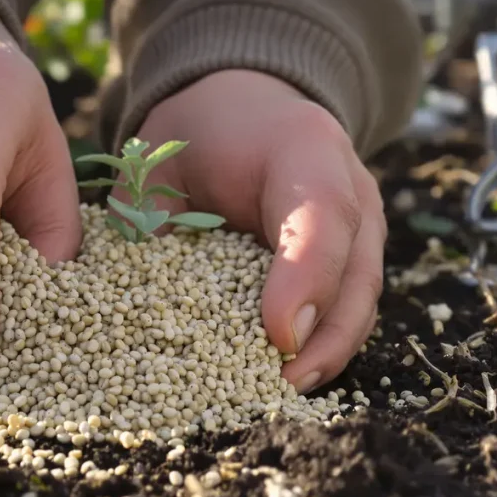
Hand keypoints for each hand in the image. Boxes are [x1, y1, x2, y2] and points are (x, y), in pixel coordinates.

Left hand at [122, 70, 384, 393]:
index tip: (278, 337)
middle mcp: (348, 183)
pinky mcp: (353, 250)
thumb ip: (150, 219)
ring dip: (331, 349)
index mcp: (302, 146)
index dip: (304, 280)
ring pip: (363, 293)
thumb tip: (132, 303)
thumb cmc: (195, 136)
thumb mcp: (160, 160)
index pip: (319, 216)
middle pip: (357, 269)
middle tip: (283, 383)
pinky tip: (289, 373)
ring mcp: (361, 219)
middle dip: (327, 336)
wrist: (241, 107)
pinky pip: (350, 300)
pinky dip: (325, 340)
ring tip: (285, 390)